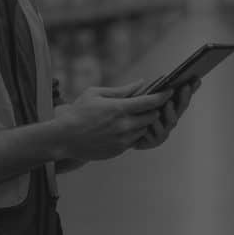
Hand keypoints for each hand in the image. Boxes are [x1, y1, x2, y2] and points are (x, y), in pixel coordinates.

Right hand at [57, 84, 172, 161]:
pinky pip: (134, 141)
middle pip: (151, 117)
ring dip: (144, 122)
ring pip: (144, 130)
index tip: (170, 91)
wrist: (64, 138)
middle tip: (155, 103)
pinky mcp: (118, 151)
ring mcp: (122, 140)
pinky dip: (134, 133)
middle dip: (154, 110)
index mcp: (119, 109)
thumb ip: (121, 90)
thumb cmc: (78, 112)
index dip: (162, 96)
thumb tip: (141, 83)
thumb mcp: (96, 93)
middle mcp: (124, 126)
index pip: (149, 102)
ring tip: (139, 115)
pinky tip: (126, 127)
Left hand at [135, 78, 200, 150]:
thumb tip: (164, 76)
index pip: (183, 96)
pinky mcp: (154, 141)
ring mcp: (164, 131)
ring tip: (169, 102)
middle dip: (184, 97)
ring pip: (171, 121)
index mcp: (169, 108)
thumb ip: (153, 91)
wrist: (120, 135)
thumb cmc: (131, 113)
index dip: (192, 88)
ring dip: (171, 112)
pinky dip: (155, 126)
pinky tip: (152, 119)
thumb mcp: (140, 99)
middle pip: (181, 108)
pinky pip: (156, 134)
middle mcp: (169, 119)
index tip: (196, 78)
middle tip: (185, 86)